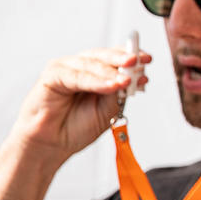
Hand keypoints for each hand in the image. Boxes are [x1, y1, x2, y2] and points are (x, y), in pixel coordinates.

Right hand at [10, 47, 151, 166]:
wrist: (53, 143)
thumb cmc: (78, 126)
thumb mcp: (108, 110)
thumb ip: (118, 92)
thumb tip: (132, 78)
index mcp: (97, 73)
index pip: (116, 59)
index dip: (132, 57)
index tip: (148, 59)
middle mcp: (82, 67)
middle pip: (105, 56)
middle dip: (124, 59)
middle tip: (138, 61)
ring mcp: (66, 69)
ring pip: (92, 64)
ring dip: (112, 72)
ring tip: (127, 80)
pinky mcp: (52, 76)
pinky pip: (77, 76)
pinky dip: (96, 81)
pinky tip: (111, 85)